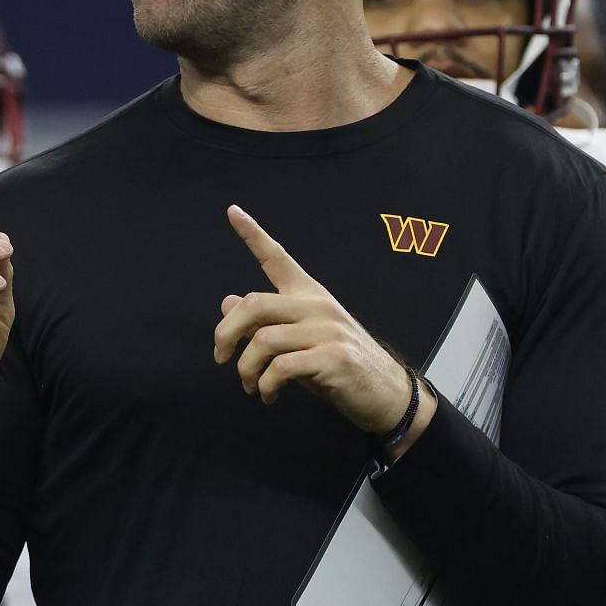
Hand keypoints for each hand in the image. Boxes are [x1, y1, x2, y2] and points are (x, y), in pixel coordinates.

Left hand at [213, 205, 423, 439]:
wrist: (385, 393)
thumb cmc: (338, 366)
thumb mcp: (300, 341)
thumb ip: (267, 323)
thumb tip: (227, 303)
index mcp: (310, 296)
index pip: (278, 258)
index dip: (253, 235)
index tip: (232, 211)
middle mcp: (318, 306)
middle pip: (254, 304)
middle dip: (226, 333)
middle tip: (220, 357)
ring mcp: (327, 331)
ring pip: (263, 340)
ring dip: (246, 369)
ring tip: (250, 386)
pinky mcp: (333, 358)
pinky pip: (282, 367)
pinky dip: (266, 384)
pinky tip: (268, 395)